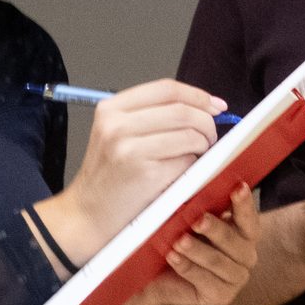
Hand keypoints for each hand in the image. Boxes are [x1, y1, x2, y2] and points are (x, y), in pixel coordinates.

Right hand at [40, 78, 221, 265]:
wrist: (87, 215)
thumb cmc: (109, 176)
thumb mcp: (116, 134)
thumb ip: (151, 116)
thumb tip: (206, 107)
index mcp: (111, 109)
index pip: (167, 88)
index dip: (198, 95)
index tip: (217, 105)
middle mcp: (117, 125)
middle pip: (182, 110)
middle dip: (207, 123)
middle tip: (210, 137)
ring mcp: (131, 150)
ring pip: (190, 135)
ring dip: (203, 146)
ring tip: (195, 157)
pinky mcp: (146, 175)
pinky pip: (187, 162)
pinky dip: (193, 167)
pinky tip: (180, 175)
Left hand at [146, 184, 261, 304]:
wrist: (159, 278)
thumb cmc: (178, 243)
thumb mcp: (190, 223)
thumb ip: (199, 209)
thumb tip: (194, 188)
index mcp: (244, 233)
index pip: (249, 218)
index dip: (244, 203)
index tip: (238, 188)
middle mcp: (246, 256)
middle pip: (235, 241)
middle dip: (216, 229)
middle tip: (197, 220)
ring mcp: (236, 278)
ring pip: (218, 262)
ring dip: (197, 250)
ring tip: (178, 241)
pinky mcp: (222, 296)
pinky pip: (205, 280)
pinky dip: (187, 267)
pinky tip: (173, 257)